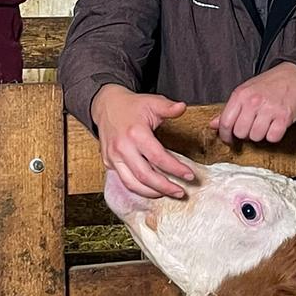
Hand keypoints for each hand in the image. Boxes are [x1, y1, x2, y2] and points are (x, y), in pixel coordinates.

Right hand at [91, 84, 194, 198]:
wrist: (106, 105)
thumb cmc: (132, 106)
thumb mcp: (151, 102)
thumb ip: (168, 107)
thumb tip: (182, 107)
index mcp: (135, 133)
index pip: (158, 157)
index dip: (175, 169)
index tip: (189, 175)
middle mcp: (122, 147)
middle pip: (145, 175)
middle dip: (165, 187)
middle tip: (181, 192)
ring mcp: (113, 157)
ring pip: (132, 183)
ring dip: (151, 192)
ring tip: (167, 193)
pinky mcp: (108, 162)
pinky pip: (124, 180)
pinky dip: (139, 188)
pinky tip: (152, 189)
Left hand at [210, 62, 295, 143]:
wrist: (293, 75)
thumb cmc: (268, 84)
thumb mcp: (245, 91)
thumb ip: (229, 109)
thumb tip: (213, 124)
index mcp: (240, 95)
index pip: (225, 122)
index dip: (225, 135)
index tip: (229, 139)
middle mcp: (253, 102)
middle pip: (240, 132)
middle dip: (245, 134)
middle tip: (251, 127)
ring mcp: (269, 109)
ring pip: (256, 137)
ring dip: (260, 135)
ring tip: (264, 125)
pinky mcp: (284, 116)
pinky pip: (273, 137)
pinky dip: (273, 136)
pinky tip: (274, 127)